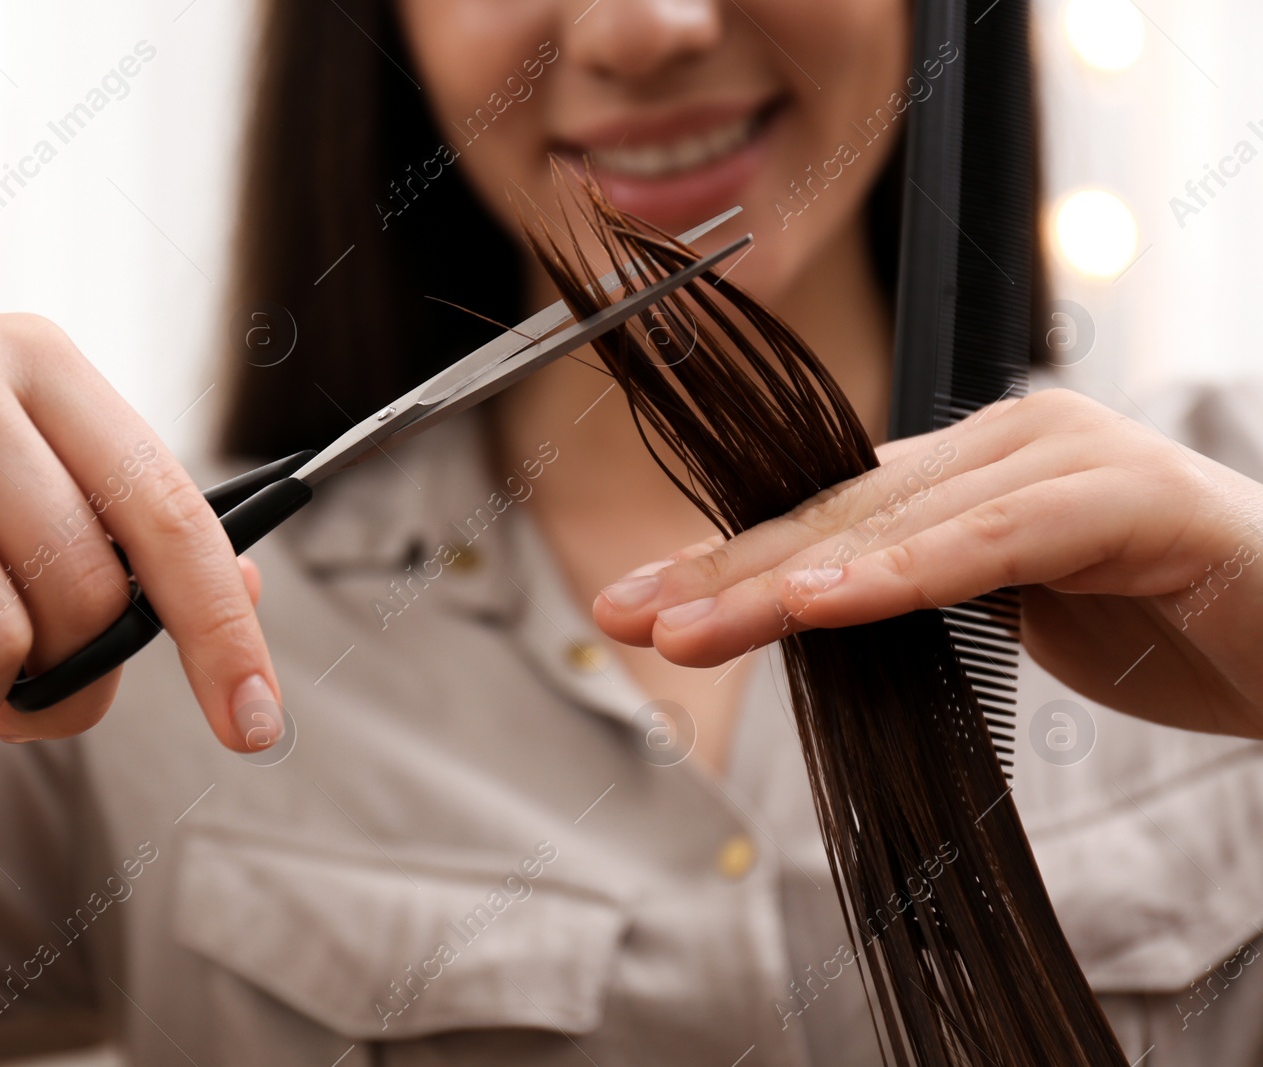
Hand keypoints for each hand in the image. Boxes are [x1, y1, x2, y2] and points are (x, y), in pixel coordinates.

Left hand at [594, 390, 1262, 737]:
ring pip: (893, 525)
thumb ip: (923, 589)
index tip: (635, 605)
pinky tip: (814, 604)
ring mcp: (1067, 457)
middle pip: (838, 513)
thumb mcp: (1013, 614)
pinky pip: (987, 543)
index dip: (727, 559)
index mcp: (975, 467)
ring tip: (687, 623)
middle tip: (626, 612)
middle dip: (724, 569)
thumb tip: (813, 608)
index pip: (826, 514)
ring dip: (782, 581)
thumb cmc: (1172, 629)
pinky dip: (897, 576)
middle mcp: (1009, 441)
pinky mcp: (1126, 500)